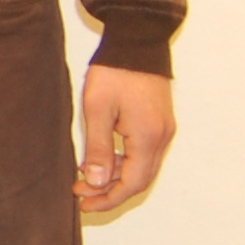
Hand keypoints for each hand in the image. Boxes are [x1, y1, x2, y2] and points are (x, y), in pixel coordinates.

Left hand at [74, 65, 174, 215]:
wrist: (137, 40)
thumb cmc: (115, 71)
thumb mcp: (97, 110)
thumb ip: (97, 148)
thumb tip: (95, 181)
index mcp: (147, 137)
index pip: (132, 184)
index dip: (108, 198)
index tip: (84, 204)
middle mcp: (162, 137)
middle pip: (140, 180)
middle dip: (110, 191)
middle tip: (80, 193)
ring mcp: (164, 130)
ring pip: (142, 168)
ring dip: (116, 177)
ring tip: (85, 177)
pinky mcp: (159, 122)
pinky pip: (144, 153)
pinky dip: (123, 162)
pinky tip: (101, 159)